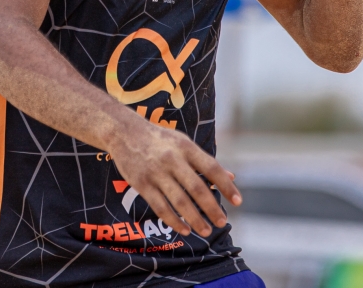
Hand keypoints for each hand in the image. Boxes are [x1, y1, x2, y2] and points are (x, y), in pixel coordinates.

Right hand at [106, 118, 240, 237]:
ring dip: (194, 219)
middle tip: (222, 222)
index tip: (238, 201)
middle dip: (211, 208)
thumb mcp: (183, 143)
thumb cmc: (160, 139)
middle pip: (196, 188)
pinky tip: (184, 229)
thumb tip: (232, 176)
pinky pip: (160, 207)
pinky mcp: (141, 184)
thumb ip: (205, 161)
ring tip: (206, 230)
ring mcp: (156, 172)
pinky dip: (173, 220)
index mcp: (186, 147)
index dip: (226, 186)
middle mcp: (172, 159)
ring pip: (179, 201)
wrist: (124, 132)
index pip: (211, 168)